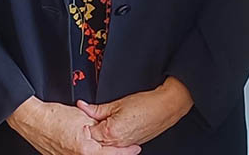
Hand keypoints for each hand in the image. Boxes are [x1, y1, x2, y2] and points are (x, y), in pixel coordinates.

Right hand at [7, 96, 141, 154]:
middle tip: (126, 148)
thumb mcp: (82, 117)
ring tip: (108, 145)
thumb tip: (109, 130)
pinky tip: (90, 145)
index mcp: (85, 150)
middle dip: (115, 152)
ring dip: (101, 151)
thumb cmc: (53, 116)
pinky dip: (88, 151)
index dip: (126, 151)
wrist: (32, 119)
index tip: (135, 148)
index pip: (112, 154)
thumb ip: (98, 125)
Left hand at [77, 76, 193, 146]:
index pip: (88, 132)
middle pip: (96, 141)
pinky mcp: (132, 144)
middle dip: (93, 131)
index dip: (86, 123)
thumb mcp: (117, 103)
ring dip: (104, 135)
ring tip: (110, 121)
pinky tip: (117, 127)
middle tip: (97, 118)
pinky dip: (114, 137)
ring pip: (106, 144)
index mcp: (110, 132)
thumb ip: (96, 109)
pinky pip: (117, 144)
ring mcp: (125, 145)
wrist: (165, 107)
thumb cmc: (145, 104)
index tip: (85, 116)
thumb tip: (83, 106)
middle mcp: (117, 143)